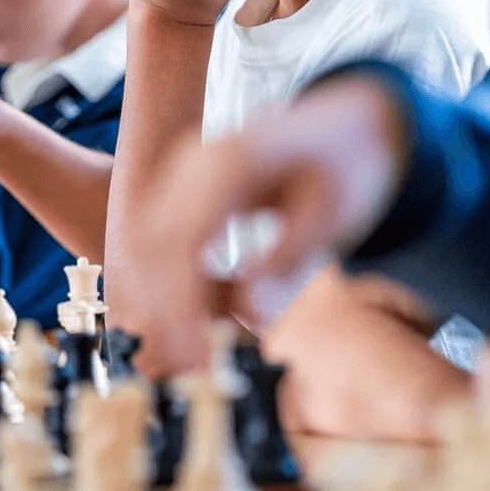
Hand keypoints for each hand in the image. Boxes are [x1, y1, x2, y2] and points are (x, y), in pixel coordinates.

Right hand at [122, 75, 407, 376]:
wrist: (344, 122)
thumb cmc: (344, 165)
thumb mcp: (333, 211)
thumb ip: (291, 256)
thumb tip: (252, 311)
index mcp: (230, 162)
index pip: (182, 243)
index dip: (182, 307)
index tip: (198, 357)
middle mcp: (193, 162)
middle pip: (150, 248)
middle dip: (166, 314)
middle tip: (196, 368)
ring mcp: (182, 173)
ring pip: (145, 248)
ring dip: (165, 302)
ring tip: (204, 349)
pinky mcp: (182, 190)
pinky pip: (159, 243)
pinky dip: (176, 284)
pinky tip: (214, 313)